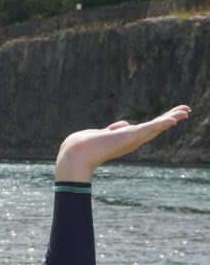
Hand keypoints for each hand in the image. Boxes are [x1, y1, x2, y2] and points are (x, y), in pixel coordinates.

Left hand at [55, 105, 190, 181]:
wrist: (78, 153)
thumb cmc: (87, 145)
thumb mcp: (104, 133)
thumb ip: (115, 129)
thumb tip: (124, 124)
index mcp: (128, 140)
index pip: (148, 129)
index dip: (161, 123)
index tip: (173, 117)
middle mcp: (133, 141)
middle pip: (157, 127)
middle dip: (171, 118)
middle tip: (187, 111)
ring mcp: (133, 139)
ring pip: (157, 126)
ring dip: (172, 117)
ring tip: (186, 111)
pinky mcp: (131, 136)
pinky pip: (150, 128)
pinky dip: (162, 123)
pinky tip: (174, 119)